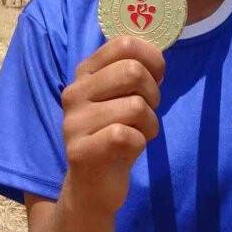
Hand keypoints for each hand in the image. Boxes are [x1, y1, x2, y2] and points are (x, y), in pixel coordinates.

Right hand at [59, 36, 164, 215]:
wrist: (93, 187)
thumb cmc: (114, 135)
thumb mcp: (121, 97)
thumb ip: (132, 72)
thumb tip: (157, 53)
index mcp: (84, 73)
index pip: (123, 44)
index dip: (151, 58)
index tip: (156, 77)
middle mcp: (74, 92)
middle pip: (133, 72)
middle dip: (153, 93)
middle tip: (147, 112)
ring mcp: (74, 122)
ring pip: (135, 106)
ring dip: (150, 123)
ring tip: (138, 133)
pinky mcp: (80, 151)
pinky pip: (127, 135)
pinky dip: (139, 143)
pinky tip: (130, 149)